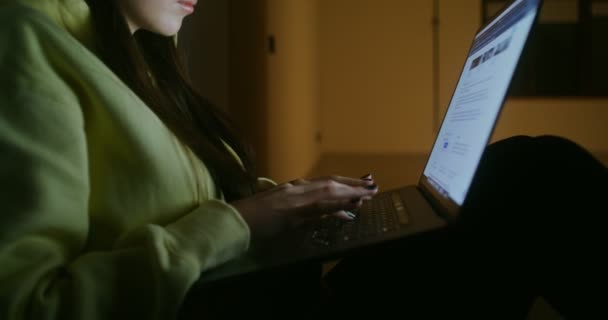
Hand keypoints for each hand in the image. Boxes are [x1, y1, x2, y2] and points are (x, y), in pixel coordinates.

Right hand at [231, 175, 377, 238]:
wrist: (235, 221)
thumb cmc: (253, 218)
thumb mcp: (281, 212)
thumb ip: (303, 213)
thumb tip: (325, 215)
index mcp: (292, 187)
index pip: (324, 182)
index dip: (344, 183)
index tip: (362, 184)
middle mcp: (296, 188)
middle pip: (330, 182)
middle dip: (352, 184)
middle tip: (373, 185)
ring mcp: (294, 198)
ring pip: (328, 191)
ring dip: (350, 191)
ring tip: (369, 192)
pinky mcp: (292, 211)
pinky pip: (319, 208)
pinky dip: (336, 206)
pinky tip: (350, 208)